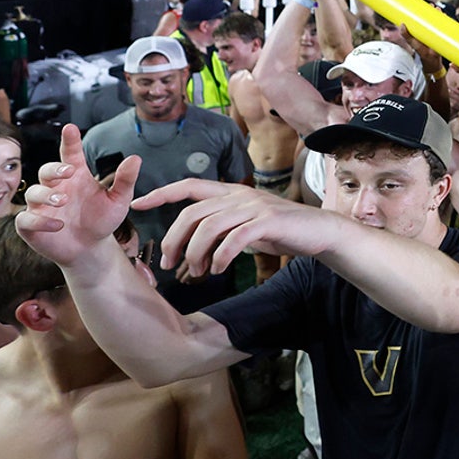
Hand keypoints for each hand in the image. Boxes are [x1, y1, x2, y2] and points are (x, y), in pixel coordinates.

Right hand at [17, 125, 140, 267]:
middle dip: (54, 169)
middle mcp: (56, 187)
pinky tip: (58, 225)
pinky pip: (26, 219)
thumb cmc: (102, 220)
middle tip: (68, 172)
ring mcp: (41, 206)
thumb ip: (125, 180)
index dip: (70, 140)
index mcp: (76, 176)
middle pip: (46, 170)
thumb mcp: (118, 200)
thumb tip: (135, 158)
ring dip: (46, 194)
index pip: (70, 154)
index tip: (70, 128)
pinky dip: (39, 221)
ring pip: (33, 192)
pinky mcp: (31, 226)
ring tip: (63, 200)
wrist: (91, 248)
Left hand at [134, 180, 338, 278]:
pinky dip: (222, 256)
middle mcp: (239, 195)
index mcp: (231, 192)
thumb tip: (195, 248)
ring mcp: (254, 206)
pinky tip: (219, 270)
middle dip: (174, 239)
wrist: (319, 231)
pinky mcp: (268, 221)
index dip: (162, 193)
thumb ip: (222, 229)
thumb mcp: (246, 225)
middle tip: (169, 264)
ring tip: (197, 273)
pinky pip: (235, 238)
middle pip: (193, 212)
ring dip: (196, 253)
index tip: (138, 204)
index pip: (189, 186)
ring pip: (210, 226)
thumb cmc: (282, 231)